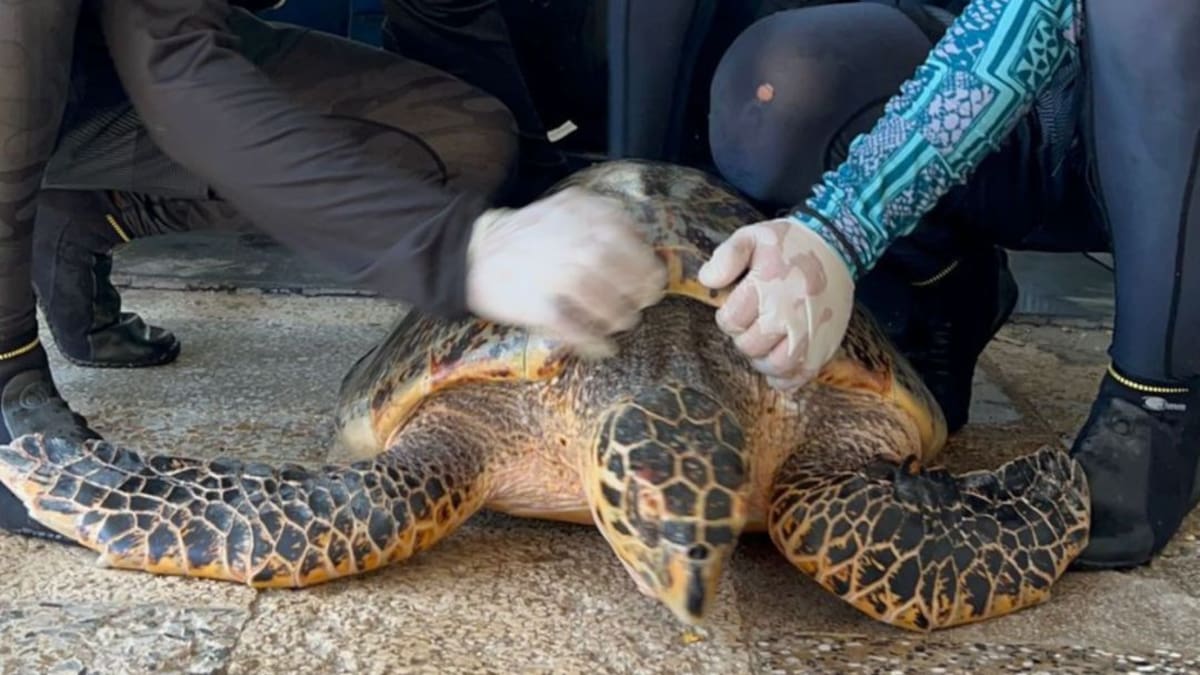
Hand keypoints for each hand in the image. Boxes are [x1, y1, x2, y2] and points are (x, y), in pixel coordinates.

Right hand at [465, 187, 668, 356]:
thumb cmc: (530, 235)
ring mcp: (558, 275)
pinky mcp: (539, 305)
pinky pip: (577, 330)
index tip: (652, 284)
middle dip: (638, 297)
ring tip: (619, 325)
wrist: (476, 253)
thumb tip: (644, 250)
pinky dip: (594, 343)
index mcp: (587, 216)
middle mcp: (577, 243)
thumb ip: (604, 220)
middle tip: (639, 307)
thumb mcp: (568, 209)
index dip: (648, 269)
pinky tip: (602, 348)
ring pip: (606, 306)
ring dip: (618, 320)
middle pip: (626, 277)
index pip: (634, 245)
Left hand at [698, 217, 853, 390]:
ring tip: (763, 344)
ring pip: (777, 366)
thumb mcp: (752, 237)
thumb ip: (726, 257)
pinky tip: (778, 365)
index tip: (736, 308)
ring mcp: (812, 331)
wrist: (835, 246)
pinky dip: (786, 378)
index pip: (732, 321)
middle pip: (751, 346)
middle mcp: (791, 311)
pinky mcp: (826, 344)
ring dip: (762, 360)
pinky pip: (802, 375)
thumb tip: (707, 281)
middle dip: (744, 337)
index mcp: (769, 284)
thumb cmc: (787, 245)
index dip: (728, 317)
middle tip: (752, 323)